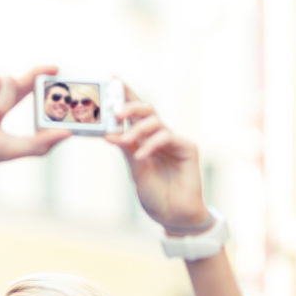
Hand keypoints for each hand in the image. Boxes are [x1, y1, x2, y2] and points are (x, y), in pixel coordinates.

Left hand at [106, 86, 209, 230]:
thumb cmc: (155, 195)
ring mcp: (174, 141)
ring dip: (137, 128)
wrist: (173, 216)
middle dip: (129, 105)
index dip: (125, 94)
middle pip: (147, 110)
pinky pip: (166, 136)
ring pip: (156, 121)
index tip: (111, 79)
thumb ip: (126, 150)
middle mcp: (160, 136)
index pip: (135, 113)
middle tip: (114, 110)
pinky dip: (151, 144)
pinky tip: (141, 156)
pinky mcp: (187, 148)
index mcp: (146, 139)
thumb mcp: (135, 170)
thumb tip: (109, 133)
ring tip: (125, 142)